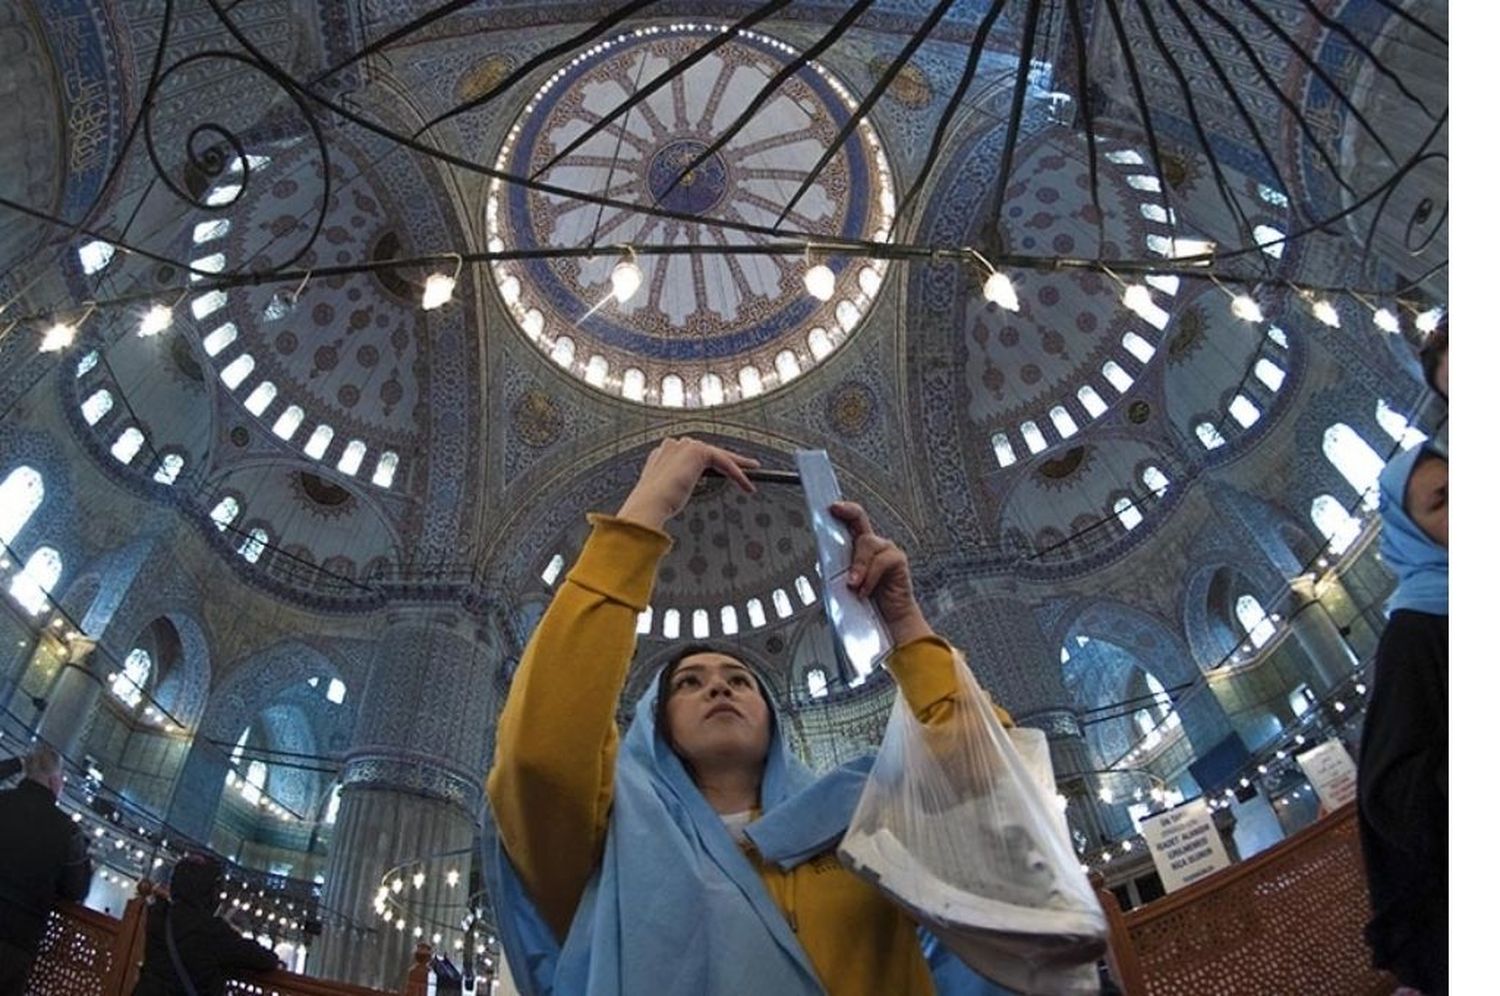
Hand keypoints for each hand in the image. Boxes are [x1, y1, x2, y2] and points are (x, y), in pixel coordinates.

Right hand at [616, 437, 758, 530]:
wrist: (648, 505)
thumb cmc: (653, 507)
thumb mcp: (665, 495)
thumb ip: (672, 488)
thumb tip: (673, 498)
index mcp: (661, 455)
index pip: (692, 454)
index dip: (711, 462)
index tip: (724, 470)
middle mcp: (672, 446)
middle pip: (708, 450)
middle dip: (730, 459)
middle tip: (747, 466)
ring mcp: (684, 446)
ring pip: (719, 454)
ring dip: (737, 464)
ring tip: (753, 470)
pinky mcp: (697, 451)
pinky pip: (723, 462)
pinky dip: (737, 474)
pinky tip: (748, 486)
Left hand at [830, 501, 933, 645]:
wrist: (889, 621)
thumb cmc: (868, 602)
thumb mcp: (846, 585)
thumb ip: (839, 571)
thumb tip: (823, 563)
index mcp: (857, 548)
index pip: (849, 522)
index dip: (841, 510)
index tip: (829, 506)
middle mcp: (873, 545)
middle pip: (859, 519)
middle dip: (847, 511)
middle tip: (835, 510)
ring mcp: (886, 551)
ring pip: (867, 543)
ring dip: (857, 564)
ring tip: (853, 584)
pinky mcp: (897, 561)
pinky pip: (881, 561)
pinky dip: (870, 576)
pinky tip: (865, 590)